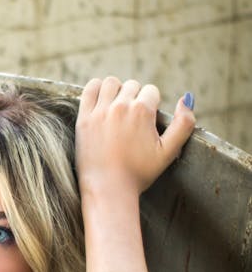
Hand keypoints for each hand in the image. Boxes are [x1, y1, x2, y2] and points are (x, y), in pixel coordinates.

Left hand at [76, 76, 195, 198]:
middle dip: (135, 98)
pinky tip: (101, 99)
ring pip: (111, 83)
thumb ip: (184, 124)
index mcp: (143, 111)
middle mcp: (121, 106)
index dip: (152, 105)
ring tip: (118, 106)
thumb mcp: (169, 152)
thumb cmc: (139, 173)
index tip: (147, 121)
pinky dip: (96, 88)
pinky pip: (89, 89)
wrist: (108, 189)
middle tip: (133, 119)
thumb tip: (187, 98)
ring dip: (117, 90)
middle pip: (132, 86)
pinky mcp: (84, 118)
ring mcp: (100, 111)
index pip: (151, 91)